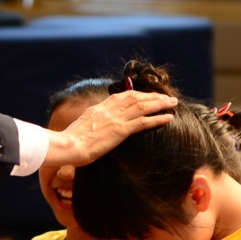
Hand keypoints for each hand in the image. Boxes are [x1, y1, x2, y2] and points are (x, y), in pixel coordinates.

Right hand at [42, 89, 176, 168]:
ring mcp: (115, 119)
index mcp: (99, 108)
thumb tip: (97, 126)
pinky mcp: (120, 130)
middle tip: (167, 97)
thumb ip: (92, 122)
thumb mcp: (82, 126)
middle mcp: (109, 109)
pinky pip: (143, 122)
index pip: (122, 96)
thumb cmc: (71, 142)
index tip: (148, 95)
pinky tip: (169, 117)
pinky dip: (158, 118)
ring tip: (172, 103)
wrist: (68, 146)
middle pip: (136, 97)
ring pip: (143, 106)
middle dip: (153, 96)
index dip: (138, 94)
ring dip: (160, 103)